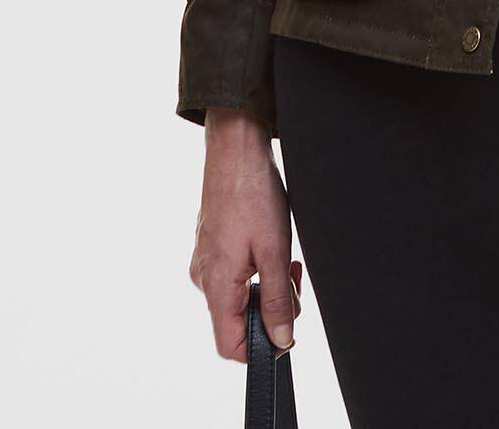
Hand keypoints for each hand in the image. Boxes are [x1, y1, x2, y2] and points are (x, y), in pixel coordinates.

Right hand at [188, 107, 303, 361]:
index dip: (261, 348)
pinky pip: (234, 276)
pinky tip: (271, 247)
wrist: (235, 150)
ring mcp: (206, 262)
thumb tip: (280, 340)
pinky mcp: (212, 247)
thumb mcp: (275, 251)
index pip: (230, 346)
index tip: (287, 327)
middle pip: (239, 322)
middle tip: (294, 278)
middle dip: (273, 309)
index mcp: (216, 285)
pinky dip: (257, 270)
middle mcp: (204, 279)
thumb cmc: (253, 194)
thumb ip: (278, 300)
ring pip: (239, 297)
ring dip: (267, 287)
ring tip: (286, 259)